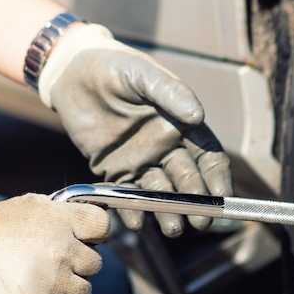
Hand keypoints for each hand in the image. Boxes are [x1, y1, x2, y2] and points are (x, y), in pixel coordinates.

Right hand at [0, 194, 109, 293]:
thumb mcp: (25, 206)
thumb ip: (59, 213)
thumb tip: (84, 222)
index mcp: (58, 219)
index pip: (101, 225)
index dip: (93, 234)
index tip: (82, 240)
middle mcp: (60, 249)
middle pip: (94, 263)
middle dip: (75, 265)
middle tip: (49, 264)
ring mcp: (53, 281)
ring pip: (83, 291)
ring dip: (65, 290)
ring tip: (38, 283)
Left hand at [39, 23, 233, 235]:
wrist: (72, 71)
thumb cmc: (114, 66)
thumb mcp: (143, 75)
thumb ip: (170, 93)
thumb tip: (198, 116)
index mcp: (180, 124)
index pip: (208, 156)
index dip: (218, 178)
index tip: (221, 198)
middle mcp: (165, 146)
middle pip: (188, 181)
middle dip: (196, 204)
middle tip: (198, 222)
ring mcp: (140, 160)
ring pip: (161, 193)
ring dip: (168, 213)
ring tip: (171, 228)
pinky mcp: (113, 169)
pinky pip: (127, 195)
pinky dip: (132, 211)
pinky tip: (136, 222)